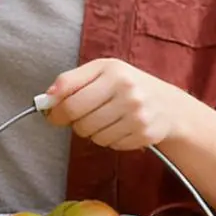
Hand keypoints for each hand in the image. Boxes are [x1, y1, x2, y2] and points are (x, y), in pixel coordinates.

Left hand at [41, 59, 194, 150]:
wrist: (168, 105)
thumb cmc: (128, 84)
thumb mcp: (102, 71)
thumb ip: (71, 80)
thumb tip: (46, 98)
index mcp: (113, 71)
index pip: (69, 98)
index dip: (55, 110)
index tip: (52, 113)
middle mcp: (127, 92)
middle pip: (79, 121)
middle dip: (74, 122)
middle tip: (81, 117)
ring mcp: (137, 115)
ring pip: (93, 136)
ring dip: (92, 132)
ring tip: (106, 119)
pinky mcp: (143, 134)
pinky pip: (109, 145)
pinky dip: (109, 139)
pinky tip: (120, 127)